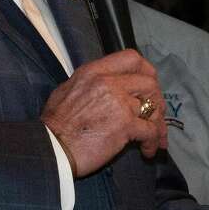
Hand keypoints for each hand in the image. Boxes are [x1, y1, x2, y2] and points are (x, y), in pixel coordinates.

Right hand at [41, 49, 165, 176]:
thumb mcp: (67, 91)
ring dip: (158, 124)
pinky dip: (152, 141)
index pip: (131, 58)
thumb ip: (90, 84)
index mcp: (95, 72)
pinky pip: (150, 130)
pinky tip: (147, 150)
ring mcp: (119, 102)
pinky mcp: (125, 125)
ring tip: (155, 138)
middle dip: (157, 99)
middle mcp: (108, 82)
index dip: (146, 71)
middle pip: (148, 81)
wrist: (50, 148)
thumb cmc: (54, 125)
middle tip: (155, 115)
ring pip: (153, 107)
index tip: (149, 84)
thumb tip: (108, 88)